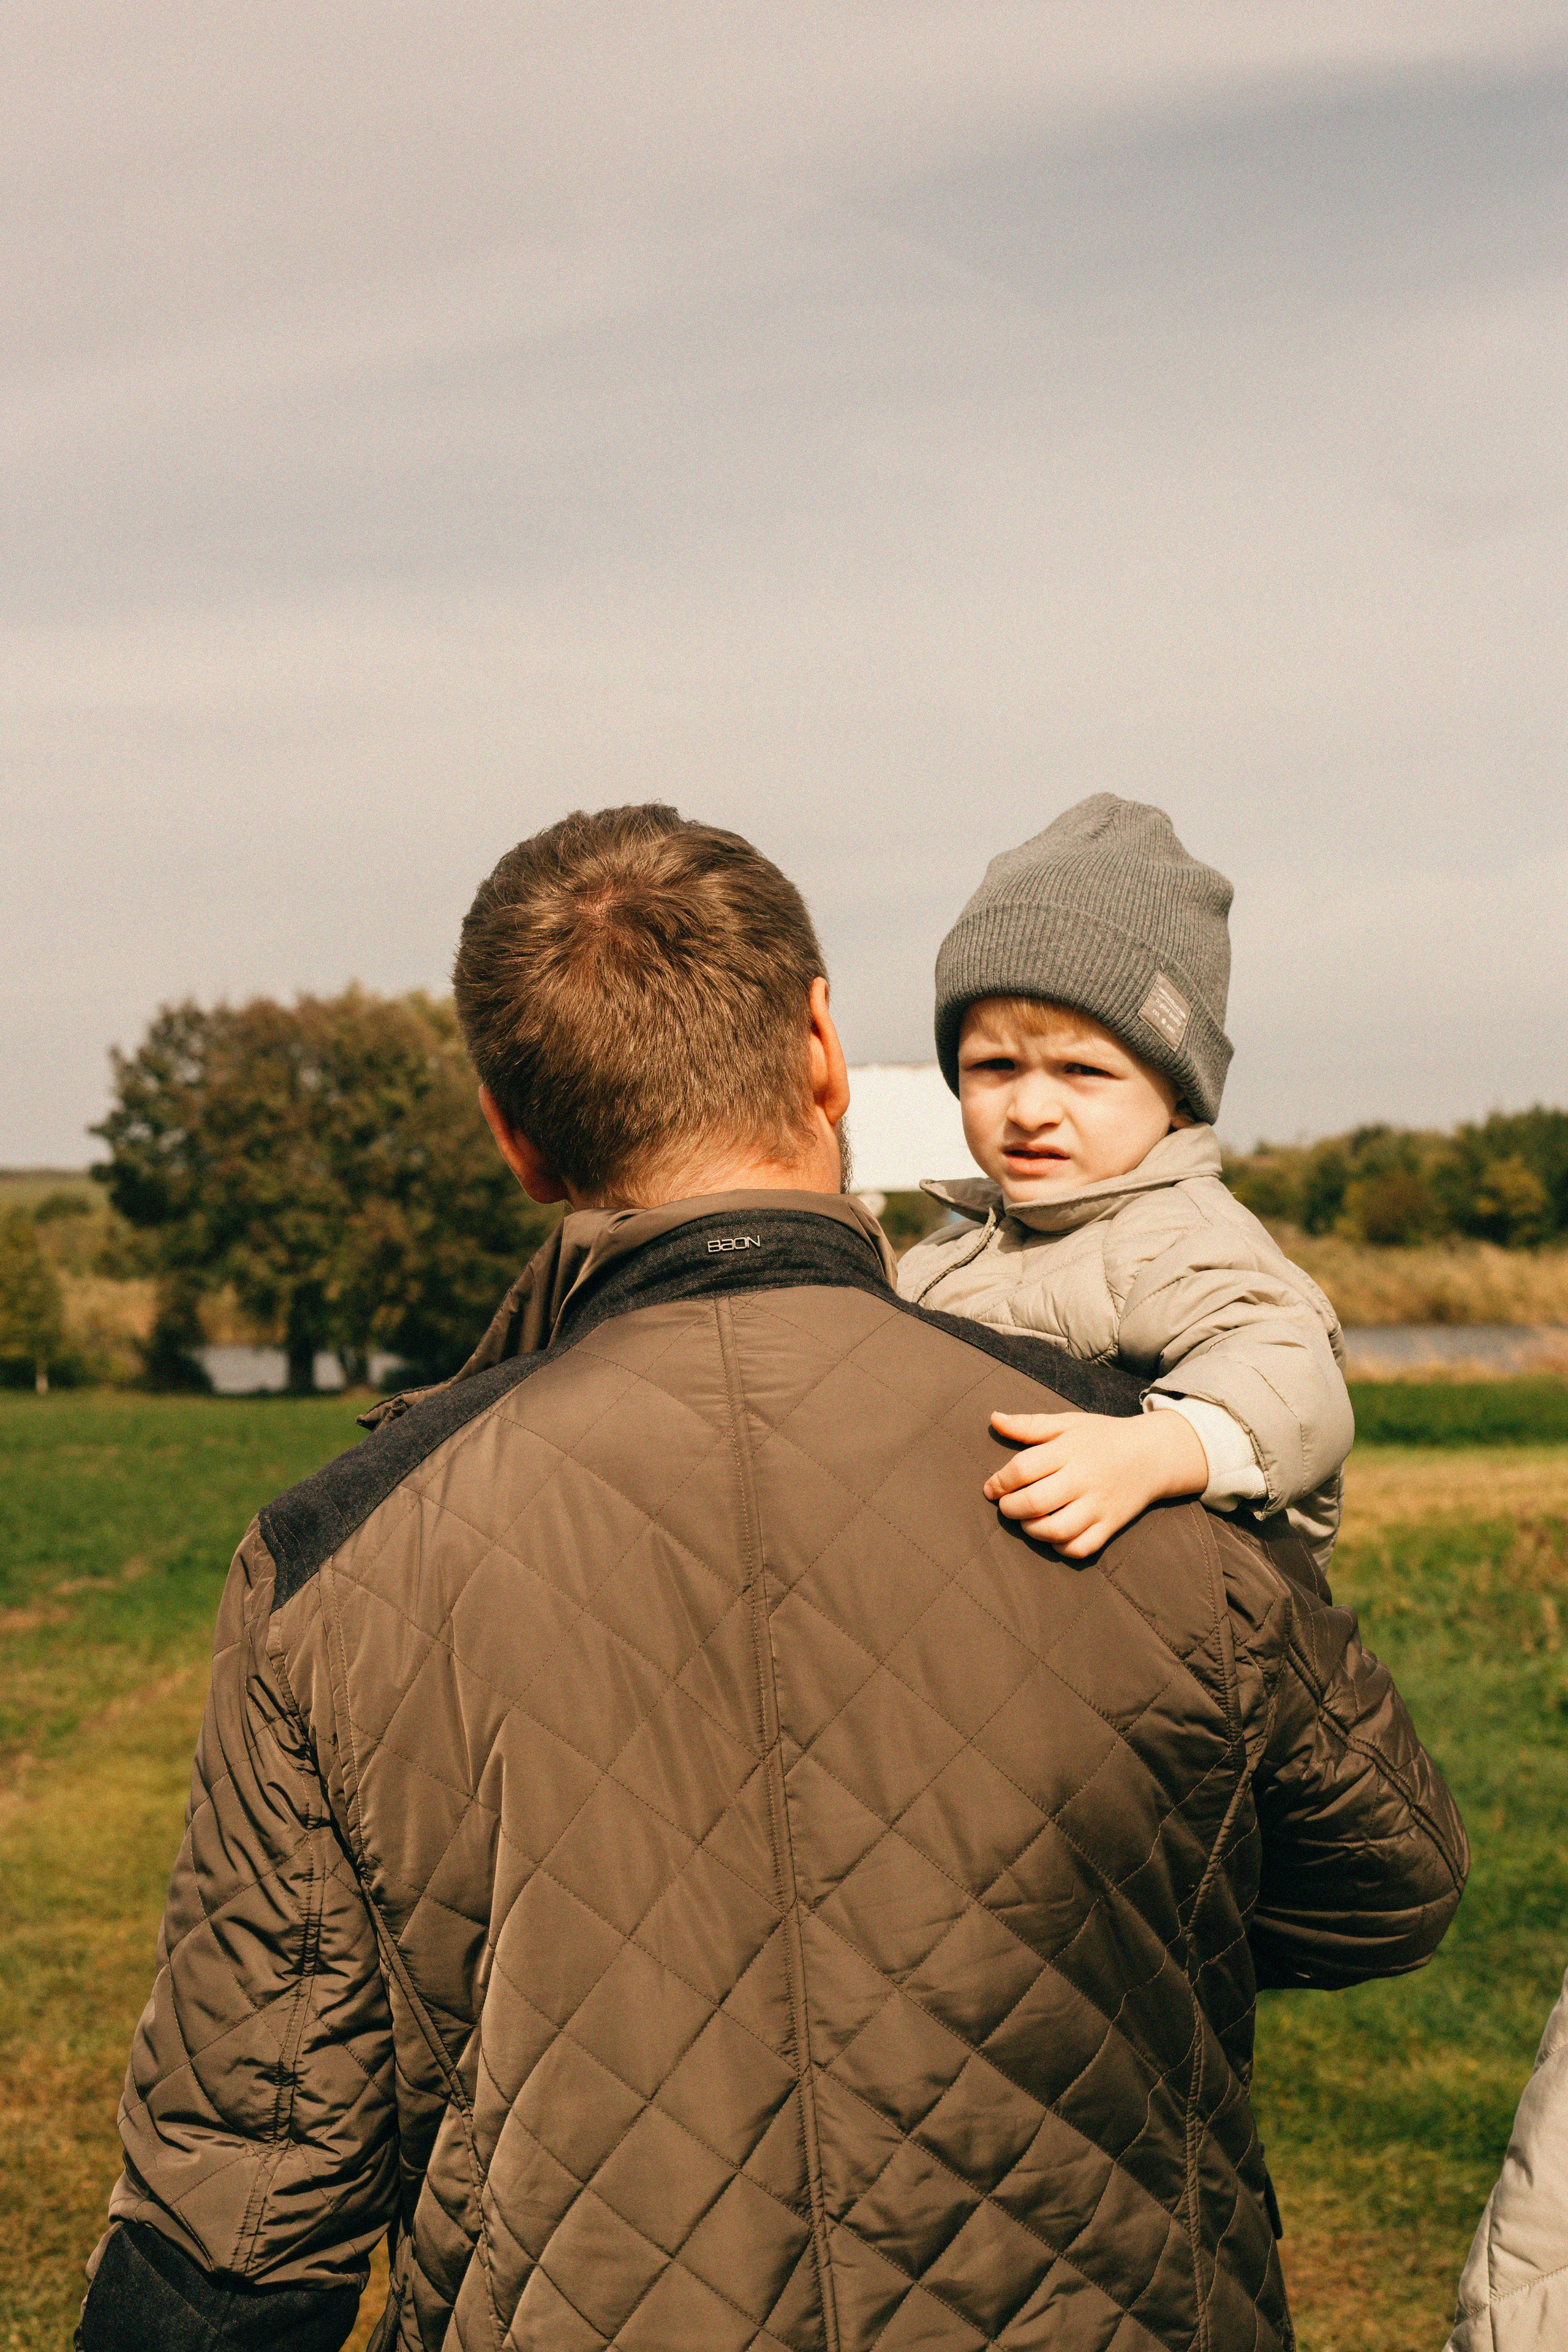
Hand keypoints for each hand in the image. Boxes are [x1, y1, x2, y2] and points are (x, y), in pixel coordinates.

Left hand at [982, 1409, 1209, 1557]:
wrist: (1153, 1455)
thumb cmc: (1103, 1437)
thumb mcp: (1068, 1423)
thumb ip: (1030, 1424)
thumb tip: (994, 1419)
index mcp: (1069, 1450)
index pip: (1023, 1468)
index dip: (999, 1481)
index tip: (991, 1488)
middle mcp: (1084, 1479)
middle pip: (1035, 1502)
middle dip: (1010, 1508)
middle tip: (1006, 1505)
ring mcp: (1099, 1505)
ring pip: (1056, 1530)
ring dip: (1031, 1530)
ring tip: (1026, 1521)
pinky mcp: (1111, 1525)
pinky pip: (1081, 1548)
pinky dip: (1060, 1547)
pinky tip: (1052, 1535)